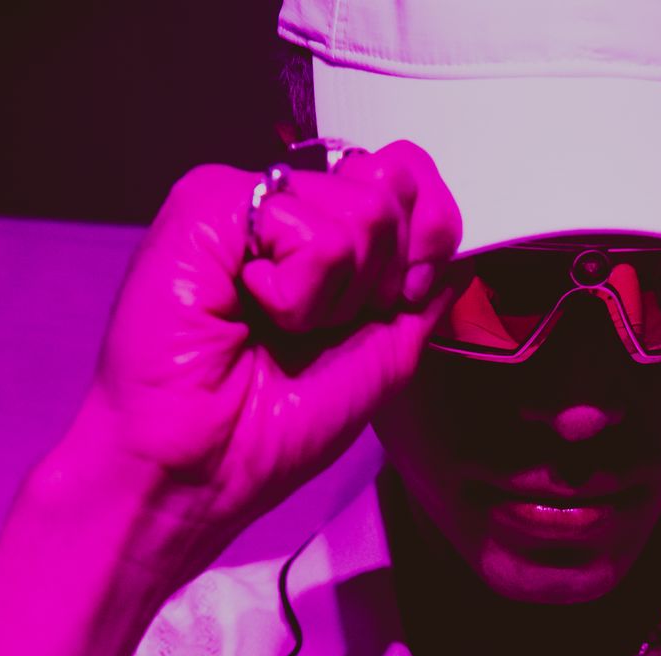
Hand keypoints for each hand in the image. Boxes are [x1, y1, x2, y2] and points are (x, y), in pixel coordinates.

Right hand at [80, 141, 460, 592]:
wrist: (203, 465)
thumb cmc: (272, 427)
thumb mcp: (386, 356)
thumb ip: (425, 289)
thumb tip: (457, 237)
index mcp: (331, 242)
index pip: (412, 185)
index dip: (426, 242)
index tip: (389, 304)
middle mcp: (293, 212)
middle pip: (395, 190)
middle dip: (378, 279)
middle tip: (318, 327)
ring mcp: (253, 203)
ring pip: (362, 209)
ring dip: (333, 295)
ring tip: (278, 324)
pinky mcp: (213, 202)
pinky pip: (309, 229)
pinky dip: (298, 292)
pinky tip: (252, 309)